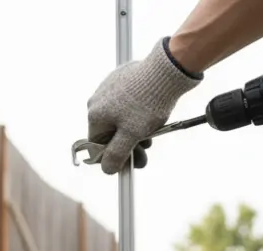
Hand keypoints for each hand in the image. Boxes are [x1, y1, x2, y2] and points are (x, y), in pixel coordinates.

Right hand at [86, 38, 201, 173]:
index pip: (97, 145)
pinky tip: (150, 111)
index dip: (114, 156)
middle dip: (127, 142)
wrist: (166, 69)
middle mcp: (97, 101)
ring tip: (152, 128)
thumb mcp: (133, 134)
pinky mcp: (120, 78)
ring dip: (133, 128)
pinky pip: (124, 101)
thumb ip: (117, 154)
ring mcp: (108, 87)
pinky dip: (135, 110)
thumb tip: (106, 169)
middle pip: (109, 131)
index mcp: (95, 115)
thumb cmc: (148, 102)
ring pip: (118, 117)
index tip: (131, 160)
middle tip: (146, 147)